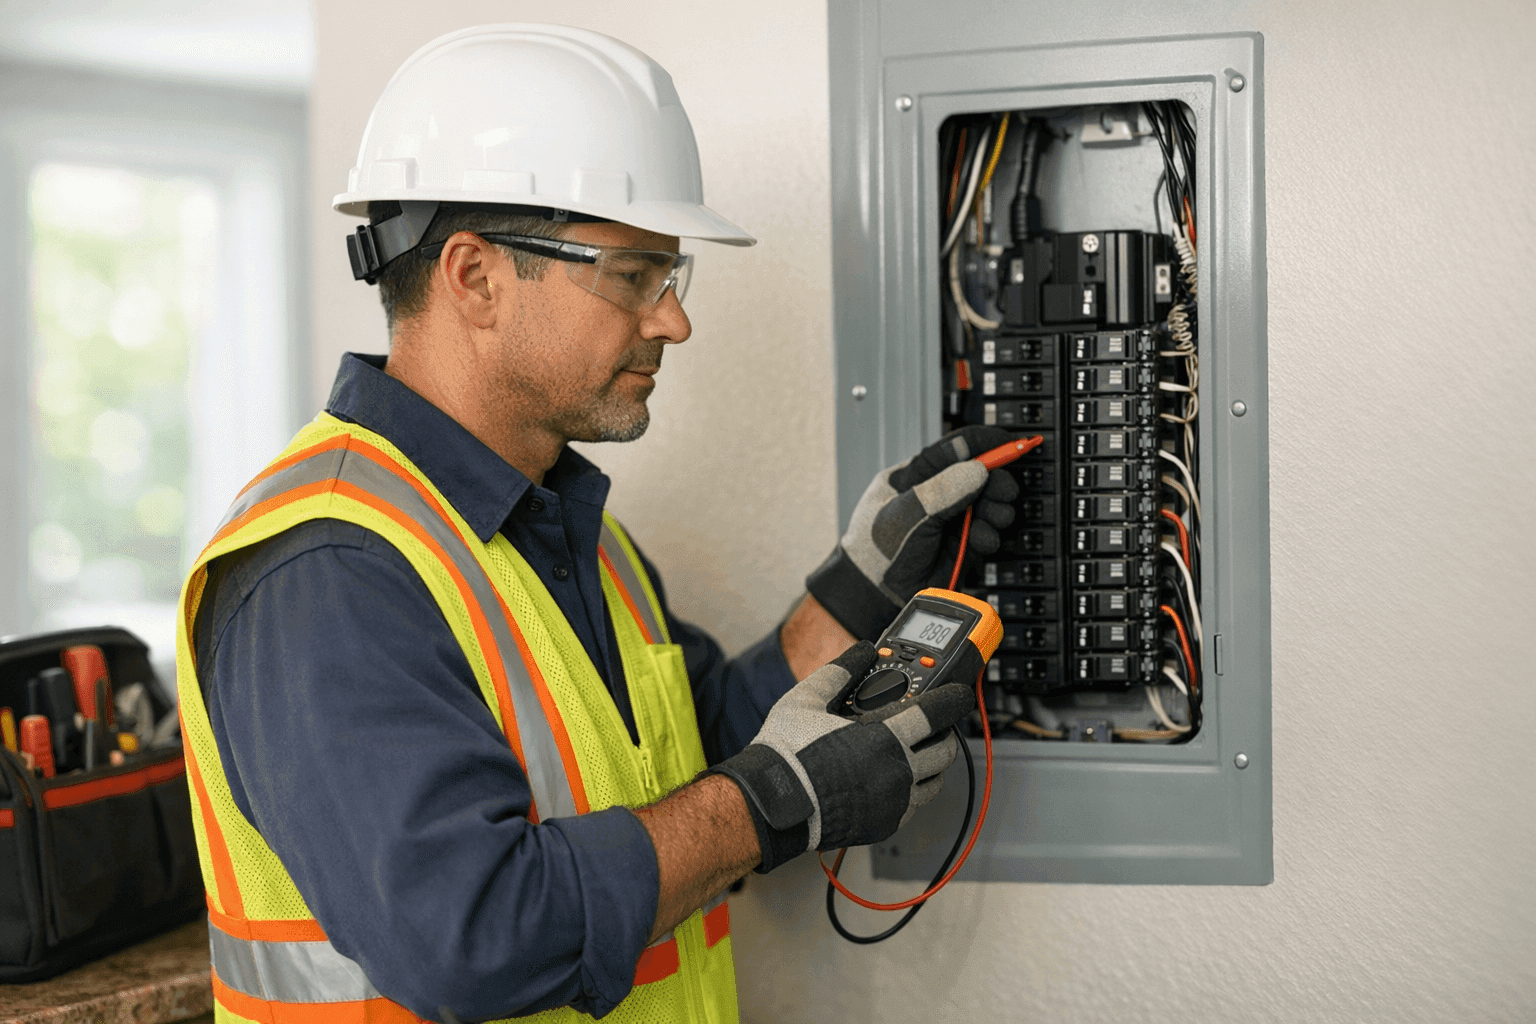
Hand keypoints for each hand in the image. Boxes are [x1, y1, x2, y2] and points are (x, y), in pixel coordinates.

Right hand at [707, 643, 974, 872]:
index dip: (953, 699)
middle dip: (945, 733)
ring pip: (935, 783)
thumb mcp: (807, 699)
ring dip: (933, 764)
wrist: (771, 804)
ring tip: (918, 751)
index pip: (935, 715)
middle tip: (934, 723)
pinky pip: (914, 806)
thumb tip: (861, 651)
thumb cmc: (786, 754)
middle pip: (944, 751)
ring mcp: (892, 804)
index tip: (960, 693)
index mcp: (883, 739)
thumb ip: (840, 671)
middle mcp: (896, 774)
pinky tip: (896, 778)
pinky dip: (914, 789)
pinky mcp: (883, 825)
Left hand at [806, 426, 1019, 639]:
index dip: (985, 443)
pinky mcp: (963, 544)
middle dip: (997, 481)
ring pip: (988, 504)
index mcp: (916, 474)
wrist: (874, 593)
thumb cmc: (874, 549)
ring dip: (996, 510)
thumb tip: (977, 470)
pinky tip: (982, 540)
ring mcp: (951, 519)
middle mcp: (938, 493)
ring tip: (993, 519)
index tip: (1010, 443)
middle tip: (1005, 491)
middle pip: (980, 475)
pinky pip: (988, 532)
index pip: (955, 448)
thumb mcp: (904, 514)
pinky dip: (991, 535)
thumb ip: (941, 491)